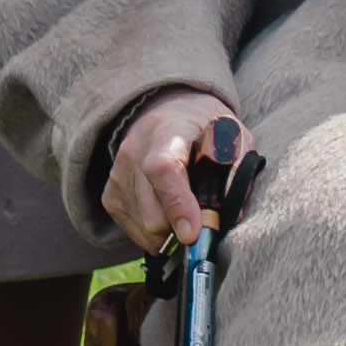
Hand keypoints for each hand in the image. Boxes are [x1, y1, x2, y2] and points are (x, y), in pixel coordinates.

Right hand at [104, 91, 246, 252]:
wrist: (166, 112)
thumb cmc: (205, 128)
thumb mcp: (232, 137)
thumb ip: (235, 171)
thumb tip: (231, 216)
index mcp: (168, 133)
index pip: (163, 170)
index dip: (178, 204)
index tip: (192, 233)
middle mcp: (134, 153)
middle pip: (152, 213)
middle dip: (183, 228)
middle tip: (205, 222)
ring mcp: (118, 176)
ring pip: (145, 229)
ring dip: (171, 231)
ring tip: (187, 208)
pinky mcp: (110, 196)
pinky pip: (135, 231)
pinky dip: (156, 232)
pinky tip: (169, 210)